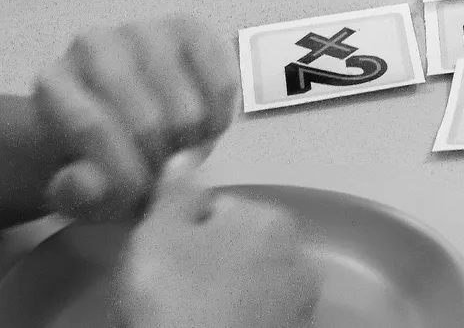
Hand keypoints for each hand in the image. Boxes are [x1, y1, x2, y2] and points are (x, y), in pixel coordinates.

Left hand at [29, 16, 237, 220]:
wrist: (122, 120)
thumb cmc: (97, 156)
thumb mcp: (79, 190)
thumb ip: (76, 194)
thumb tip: (87, 181)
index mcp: (53, 82)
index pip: (92, 127)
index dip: (123, 171)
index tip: (136, 193)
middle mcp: (94, 44)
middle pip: (146, 122)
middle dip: (160, 161)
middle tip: (159, 172)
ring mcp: (146, 32)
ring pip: (188, 110)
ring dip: (191, 145)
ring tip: (178, 150)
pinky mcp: (191, 29)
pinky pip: (222, 85)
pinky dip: (218, 120)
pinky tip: (202, 128)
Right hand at [116, 152, 319, 327]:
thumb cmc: (178, 298)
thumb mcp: (159, 237)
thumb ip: (175, 195)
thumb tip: (188, 155)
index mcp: (271, 218)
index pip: (218, 209)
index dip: (182, 232)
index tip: (160, 259)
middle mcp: (300, 252)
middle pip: (235, 246)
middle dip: (205, 262)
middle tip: (169, 292)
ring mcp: (300, 298)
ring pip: (247, 283)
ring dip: (221, 293)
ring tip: (186, 314)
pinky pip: (255, 315)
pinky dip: (235, 318)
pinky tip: (209, 325)